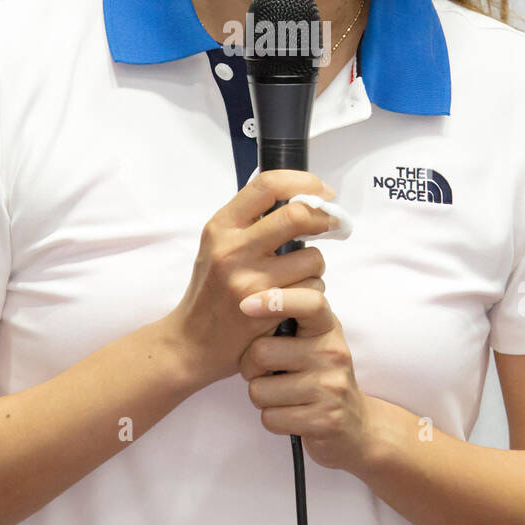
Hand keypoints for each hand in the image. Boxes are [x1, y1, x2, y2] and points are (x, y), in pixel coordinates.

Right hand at [165, 171, 336, 390]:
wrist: (191, 342)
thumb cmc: (211, 290)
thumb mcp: (217, 246)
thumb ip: (249, 222)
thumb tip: (299, 197)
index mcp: (221, 225)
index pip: (268, 185)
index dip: (303, 182)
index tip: (322, 191)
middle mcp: (232, 248)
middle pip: (296, 215)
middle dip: (324, 218)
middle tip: (333, 225)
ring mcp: (249, 278)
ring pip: (312, 257)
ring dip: (316, 265)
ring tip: (300, 275)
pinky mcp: (267, 307)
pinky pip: (311, 289)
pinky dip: (313, 292)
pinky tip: (295, 299)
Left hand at [237, 285, 376, 475]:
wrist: (356, 424)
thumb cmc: (321, 376)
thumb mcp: (315, 340)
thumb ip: (291, 320)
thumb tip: (249, 301)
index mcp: (328, 327)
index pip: (309, 303)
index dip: (275, 299)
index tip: (245, 305)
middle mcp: (333, 353)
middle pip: (262, 351)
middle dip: (250, 367)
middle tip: (264, 373)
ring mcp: (331, 387)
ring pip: (259, 390)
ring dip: (261, 397)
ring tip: (282, 395)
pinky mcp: (324, 420)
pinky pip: (270, 418)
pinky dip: (273, 419)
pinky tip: (291, 415)